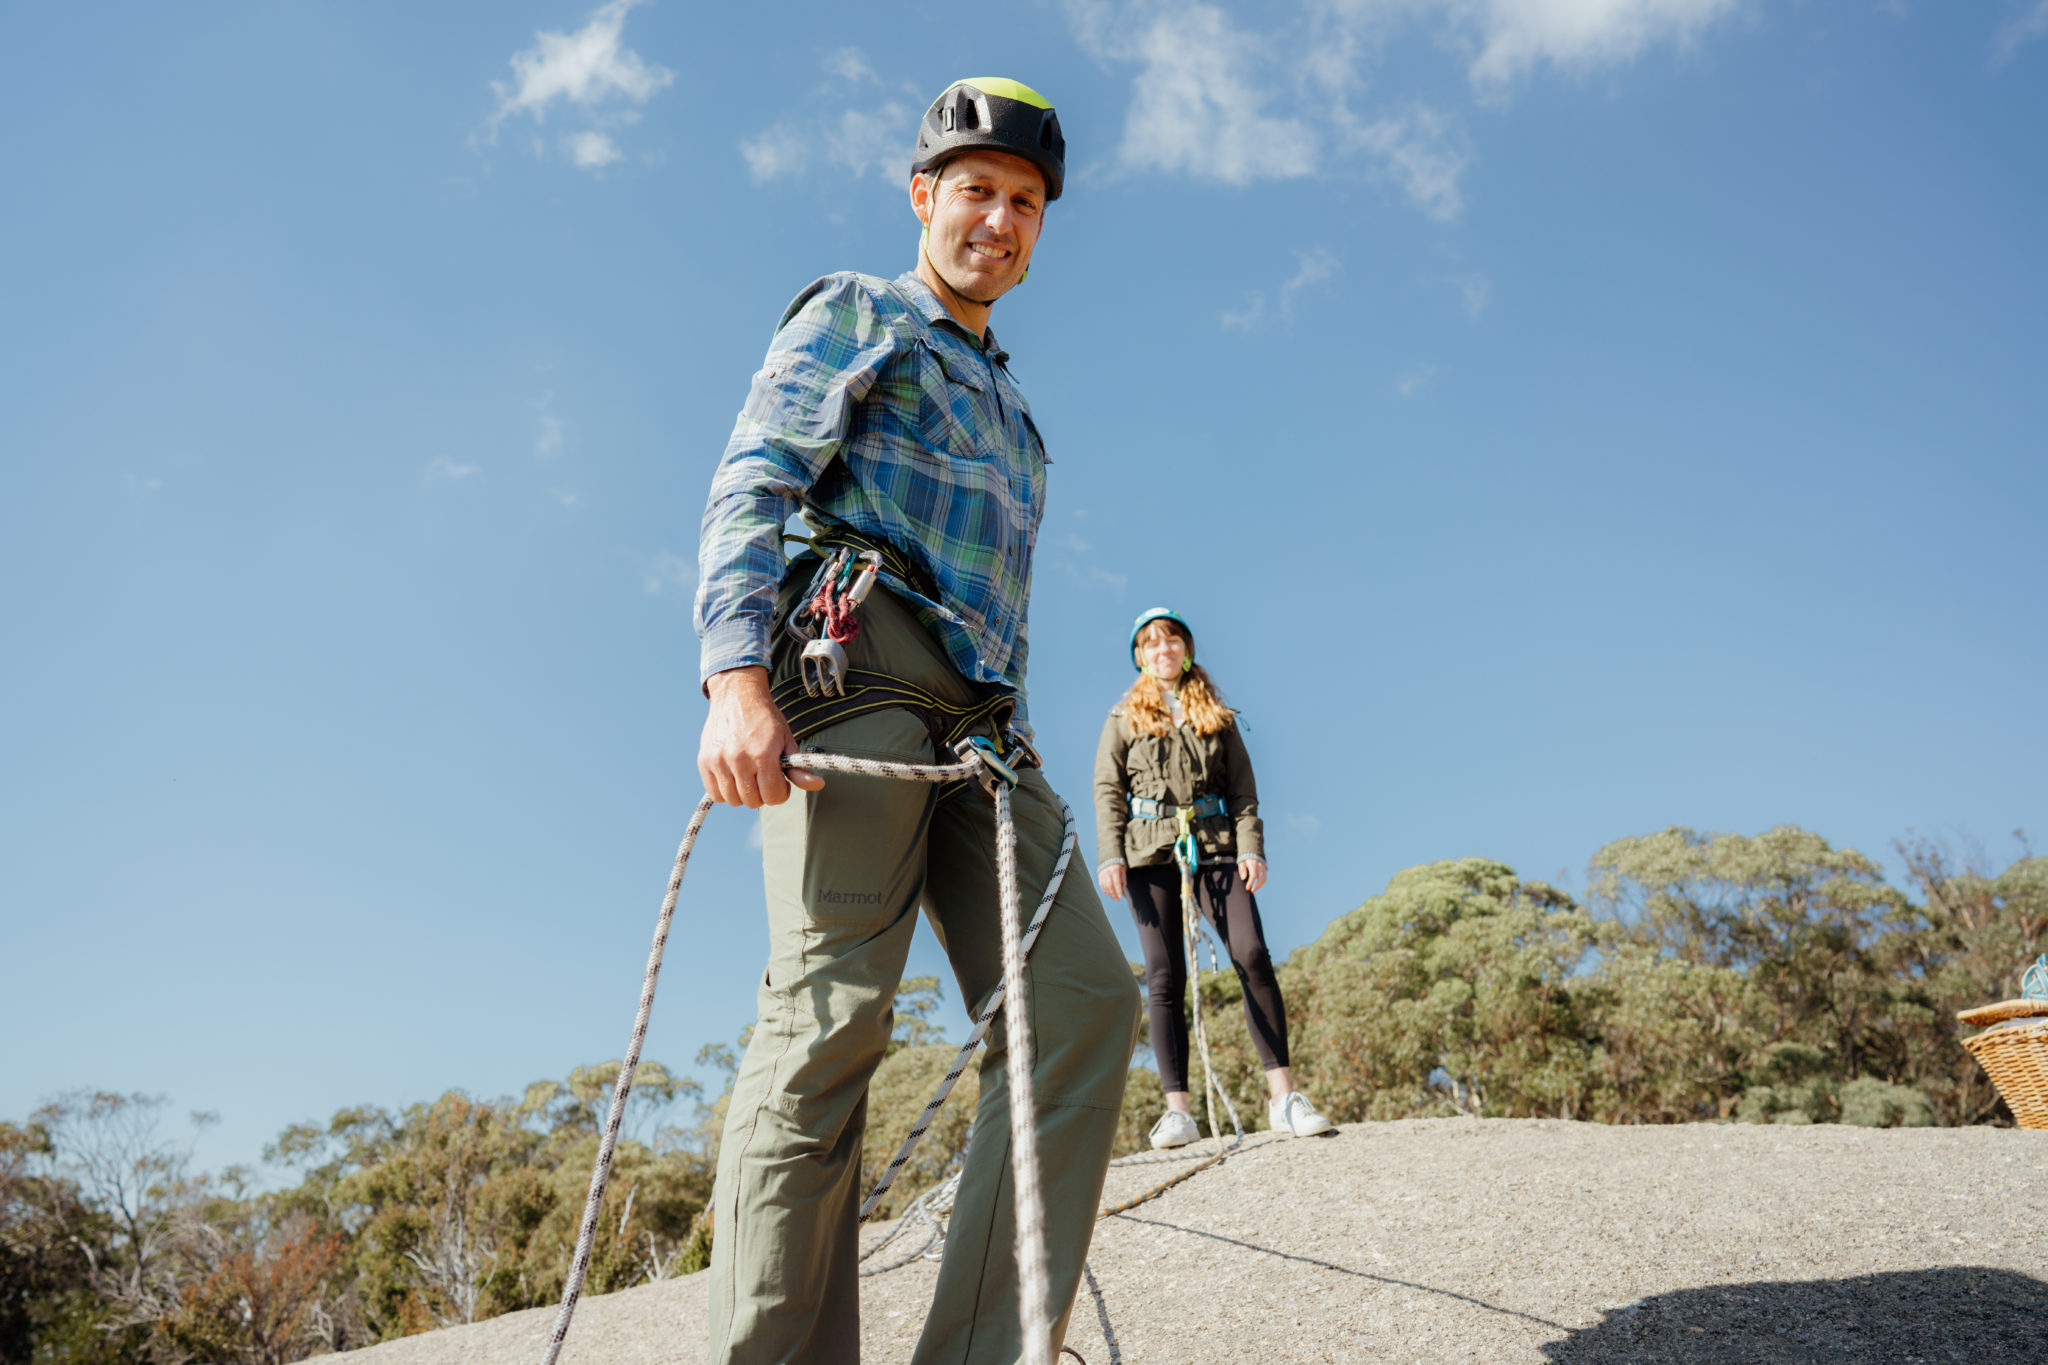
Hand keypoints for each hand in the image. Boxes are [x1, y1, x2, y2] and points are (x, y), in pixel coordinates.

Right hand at [698, 666, 825, 807]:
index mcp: (763, 754)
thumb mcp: (786, 739)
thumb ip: (799, 767)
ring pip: (733, 800)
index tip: (780, 782)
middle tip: (764, 777)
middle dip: (763, 794)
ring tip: (749, 776)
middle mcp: (739, 759)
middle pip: (753, 801)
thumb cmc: (765, 718)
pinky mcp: (704, 761)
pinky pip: (715, 794)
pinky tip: (734, 777)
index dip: (781, 793)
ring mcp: (719, 761)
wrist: (737, 695)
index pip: (773, 796)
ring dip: (744, 794)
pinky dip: (725, 792)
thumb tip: (818, 785)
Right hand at [1098, 862, 1127, 901]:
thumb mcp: (1122, 868)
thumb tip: (1124, 885)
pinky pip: (1101, 885)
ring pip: (1105, 887)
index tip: (1120, 896)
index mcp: (1114, 870)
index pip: (1116, 883)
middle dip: (1113, 894)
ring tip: (1113, 897)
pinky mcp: (1099, 876)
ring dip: (1109, 893)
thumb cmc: (1117, 864)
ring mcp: (1103, 874)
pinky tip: (1108, 893)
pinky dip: (1105, 890)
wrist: (1108, 857)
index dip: (1118, 890)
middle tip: (1117, 899)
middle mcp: (1107, 873)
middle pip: (1110, 886)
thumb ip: (1123, 877)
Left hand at [1238, 857, 1266, 893]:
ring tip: (1253, 890)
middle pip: (1261, 878)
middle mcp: (1259, 867)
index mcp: (1253, 864)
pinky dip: (1261, 883)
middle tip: (1252, 891)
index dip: (1250, 882)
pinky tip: (1256, 886)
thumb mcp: (1241, 862)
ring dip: (1259, 886)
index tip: (1247, 888)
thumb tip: (1243, 878)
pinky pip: (1265, 878)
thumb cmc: (1245, 860)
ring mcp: (1263, 868)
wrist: (1253, 853)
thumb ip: (1242, 870)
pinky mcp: (1265, 870)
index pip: (1253, 875)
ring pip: (1264, 879)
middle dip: (1257, 886)